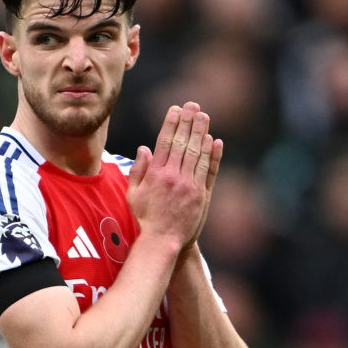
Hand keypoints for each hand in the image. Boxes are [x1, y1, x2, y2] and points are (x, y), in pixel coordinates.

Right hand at [127, 101, 223, 249]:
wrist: (162, 241)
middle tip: (193, 105)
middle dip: (188, 122)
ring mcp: (188, 185)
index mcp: (155, 175)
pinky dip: (212, 154)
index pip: (164, 142)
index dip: (171, 124)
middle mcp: (173, 177)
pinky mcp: (201, 194)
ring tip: (204, 116)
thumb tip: (144, 148)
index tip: (175, 109)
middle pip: (182, 143)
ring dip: (201, 132)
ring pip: (196, 153)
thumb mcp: (133, 194)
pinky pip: (207, 170)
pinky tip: (213, 140)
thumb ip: (138, 170)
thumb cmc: (145, 218)